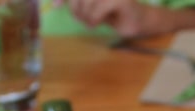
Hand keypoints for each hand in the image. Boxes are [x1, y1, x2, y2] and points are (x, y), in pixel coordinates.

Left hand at [66, 0, 194, 37]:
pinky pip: (98, 9)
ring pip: (86, 2)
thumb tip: (55, 3)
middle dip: (75, 9)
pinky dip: (93, 19)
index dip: (65, 0)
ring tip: (91, 23)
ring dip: (85, 17)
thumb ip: (76, 3)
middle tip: (84, 19)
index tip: (56, 5)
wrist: (140, 21)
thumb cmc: (113, 13)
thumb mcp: (90, 6)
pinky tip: (96, 24)